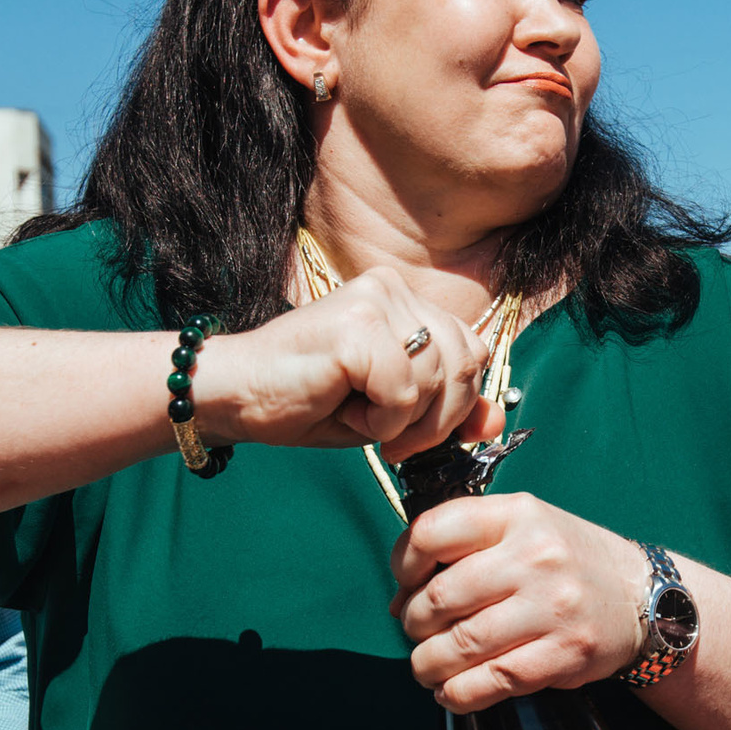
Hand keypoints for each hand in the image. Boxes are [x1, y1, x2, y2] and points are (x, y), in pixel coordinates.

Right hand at [192, 267, 498, 460]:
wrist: (234, 396)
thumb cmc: (308, 402)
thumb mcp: (391, 413)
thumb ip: (446, 411)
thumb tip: (495, 423)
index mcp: (404, 299)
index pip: (472, 351)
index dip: (455, 403)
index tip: (414, 433)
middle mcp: (393, 288)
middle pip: (464, 364)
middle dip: (437, 420)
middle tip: (394, 442)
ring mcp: (375, 301)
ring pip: (435, 380)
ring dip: (402, 423)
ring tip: (358, 417)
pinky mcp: (357, 327)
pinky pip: (403, 392)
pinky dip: (380, 422)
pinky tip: (344, 412)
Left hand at [391, 495, 653, 711]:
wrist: (644, 597)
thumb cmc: (568, 562)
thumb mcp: (523, 527)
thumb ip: (464, 547)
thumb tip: (400, 600)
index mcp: (518, 515)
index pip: (431, 533)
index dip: (402, 563)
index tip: (405, 583)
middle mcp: (536, 557)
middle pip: (440, 597)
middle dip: (414, 623)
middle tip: (418, 631)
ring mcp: (552, 607)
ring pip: (460, 645)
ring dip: (428, 664)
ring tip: (427, 666)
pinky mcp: (564, 654)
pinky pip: (492, 681)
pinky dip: (458, 693)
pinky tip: (450, 690)